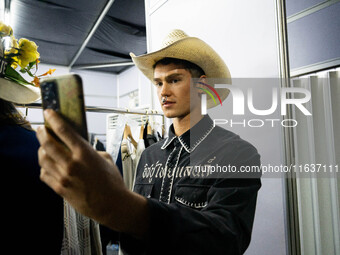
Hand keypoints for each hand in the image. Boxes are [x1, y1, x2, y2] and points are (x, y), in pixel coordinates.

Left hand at [36, 110, 148, 236]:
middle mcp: (72, 164)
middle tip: (41, 129)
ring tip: (44, 147)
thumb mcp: (106, 159)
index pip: (64, 131)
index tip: (49, 113)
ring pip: (42, 158)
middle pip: (47, 143)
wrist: (112, 205)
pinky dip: (44, 167)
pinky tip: (49, 165)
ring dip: (41, 150)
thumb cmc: (112, 182)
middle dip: (42, 133)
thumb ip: (90, 150)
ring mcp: (64, 177)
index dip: (53, 119)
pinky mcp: (60, 189)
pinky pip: (44, 174)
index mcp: (85, 154)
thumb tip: (79, 145)